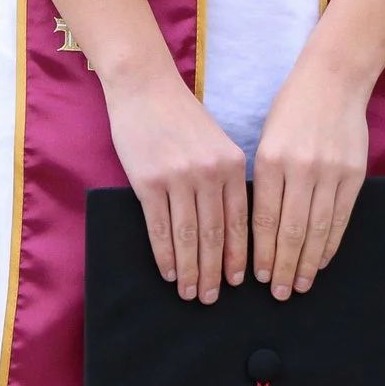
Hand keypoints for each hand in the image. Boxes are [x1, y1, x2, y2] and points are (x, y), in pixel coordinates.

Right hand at [99, 55, 246, 303]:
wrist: (144, 88)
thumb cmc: (181, 117)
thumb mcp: (216, 142)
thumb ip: (225, 178)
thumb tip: (229, 226)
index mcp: (231, 164)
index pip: (240, 220)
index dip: (239, 255)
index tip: (240, 280)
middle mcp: (208, 173)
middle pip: (215, 235)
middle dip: (214, 272)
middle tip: (213, 298)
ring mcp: (177, 178)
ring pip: (188, 237)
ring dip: (190, 271)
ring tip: (190, 293)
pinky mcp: (148, 182)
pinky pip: (160, 228)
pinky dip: (165, 255)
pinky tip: (168, 272)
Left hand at [251, 53, 371, 300]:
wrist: (333, 80)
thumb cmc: (291, 109)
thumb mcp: (266, 139)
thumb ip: (265, 181)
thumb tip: (261, 230)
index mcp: (271, 160)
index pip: (265, 219)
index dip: (263, 252)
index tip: (259, 276)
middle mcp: (301, 168)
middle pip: (292, 231)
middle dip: (285, 266)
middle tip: (280, 292)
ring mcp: (331, 172)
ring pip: (318, 229)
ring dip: (309, 262)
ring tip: (301, 285)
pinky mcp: (354, 174)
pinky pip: (341, 217)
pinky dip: (331, 243)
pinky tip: (323, 261)